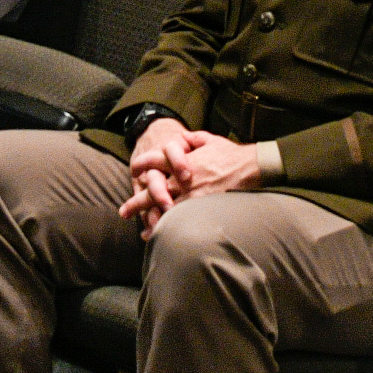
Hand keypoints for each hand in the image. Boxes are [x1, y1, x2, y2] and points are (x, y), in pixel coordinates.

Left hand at [120, 120, 272, 232]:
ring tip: (142, 231)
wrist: (248, 167)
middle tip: (124, 211)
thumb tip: (184, 136)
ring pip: (163, 208)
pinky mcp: (200, 207)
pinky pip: (180, 219)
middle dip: (137, 202)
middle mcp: (181, 177)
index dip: (142, 165)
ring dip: (150, 219)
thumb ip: (193, 138)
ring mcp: (190, 194)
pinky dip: (170, 228)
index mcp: (182, 159)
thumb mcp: (209, 139)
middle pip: (152, 189)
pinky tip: (164, 236)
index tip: (134, 171)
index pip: (154, 161)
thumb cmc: (231, 153)